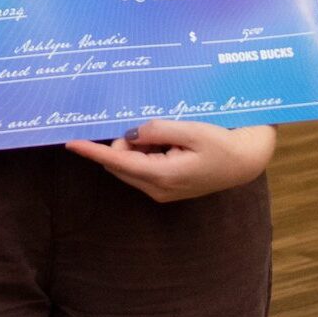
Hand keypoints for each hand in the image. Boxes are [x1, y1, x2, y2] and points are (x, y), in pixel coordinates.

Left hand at [66, 120, 275, 202]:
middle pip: (121, 163)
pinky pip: (144, 166)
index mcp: (161, 176)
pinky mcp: (167, 186)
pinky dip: (148, 151)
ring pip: (132, 164)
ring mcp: (161, 190)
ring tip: (171, 133)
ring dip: (139, 145)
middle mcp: (157, 189)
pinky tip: (172, 140)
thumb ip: (158, 130)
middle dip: (125, 142)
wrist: (246, 162)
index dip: (93, 152)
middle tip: (155, 126)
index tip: (71, 143)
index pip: (117, 163)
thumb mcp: (192, 131)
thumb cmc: (223, 144)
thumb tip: (130, 134)